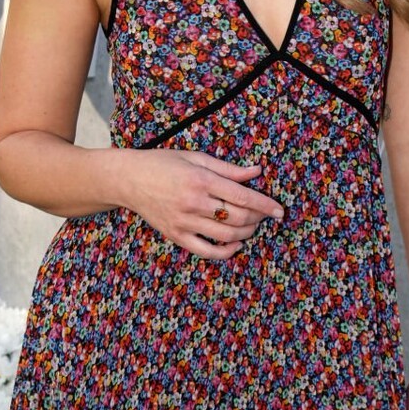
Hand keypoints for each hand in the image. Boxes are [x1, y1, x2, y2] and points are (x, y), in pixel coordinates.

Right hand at [123, 150, 284, 258]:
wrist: (128, 180)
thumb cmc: (163, 163)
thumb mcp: (196, 158)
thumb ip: (228, 169)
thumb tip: (257, 172)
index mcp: (201, 179)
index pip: (242, 196)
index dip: (265, 205)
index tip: (279, 211)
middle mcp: (194, 202)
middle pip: (237, 217)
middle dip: (258, 218)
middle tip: (265, 215)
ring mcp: (184, 222)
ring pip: (226, 235)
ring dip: (246, 232)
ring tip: (252, 226)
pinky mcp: (176, 236)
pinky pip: (207, 251)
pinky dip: (226, 251)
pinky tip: (236, 243)